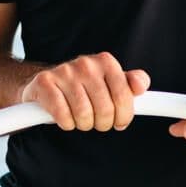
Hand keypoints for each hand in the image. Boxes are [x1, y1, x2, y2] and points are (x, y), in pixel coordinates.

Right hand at [20, 52, 150, 131]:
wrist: (48, 83)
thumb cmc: (85, 86)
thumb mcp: (111, 82)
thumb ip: (131, 82)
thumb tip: (140, 86)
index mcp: (105, 62)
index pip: (124, 97)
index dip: (124, 116)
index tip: (119, 121)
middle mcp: (85, 63)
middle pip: (105, 110)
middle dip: (102, 123)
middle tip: (97, 121)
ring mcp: (64, 72)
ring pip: (83, 115)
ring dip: (83, 124)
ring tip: (80, 118)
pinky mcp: (45, 83)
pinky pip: (63, 116)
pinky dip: (66, 123)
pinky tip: (65, 116)